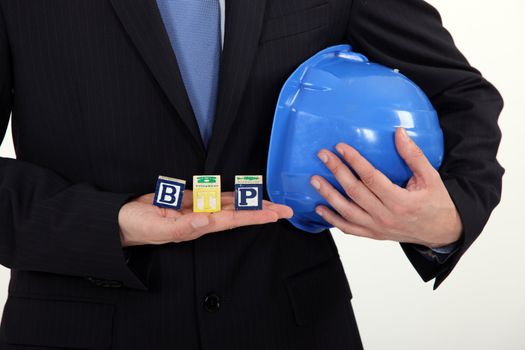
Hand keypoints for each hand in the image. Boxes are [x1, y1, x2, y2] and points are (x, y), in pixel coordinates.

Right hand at [118, 191, 292, 246]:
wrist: (121, 221)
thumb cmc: (135, 226)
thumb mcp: (156, 227)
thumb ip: (182, 227)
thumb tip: (206, 222)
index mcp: (197, 226)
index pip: (232, 220)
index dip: (253, 216)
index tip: (274, 216)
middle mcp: (202, 218)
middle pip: (238, 213)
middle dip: (262, 211)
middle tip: (287, 210)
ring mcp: (198, 209)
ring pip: (230, 204)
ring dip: (251, 203)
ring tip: (273, 203)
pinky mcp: (190, 201)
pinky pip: (215, 197)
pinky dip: (232, 195)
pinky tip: (245, 195)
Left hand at [311, 127, 462, 248]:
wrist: (441, 231)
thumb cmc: (436, 202)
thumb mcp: (431, 176)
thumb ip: (414, 155)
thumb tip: (399, 132)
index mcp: (401, 201)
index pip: (371, 178)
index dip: (355, 161)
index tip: (340, 147)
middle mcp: (386, 216)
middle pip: (355, 192)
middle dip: (337, 172)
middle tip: (323, 156)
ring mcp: (378, 228)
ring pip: (347, 212)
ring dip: (328, 195)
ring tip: (314, 180)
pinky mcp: (373, 235)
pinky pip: (348, 229)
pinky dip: (332, 219)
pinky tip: (320, 208)